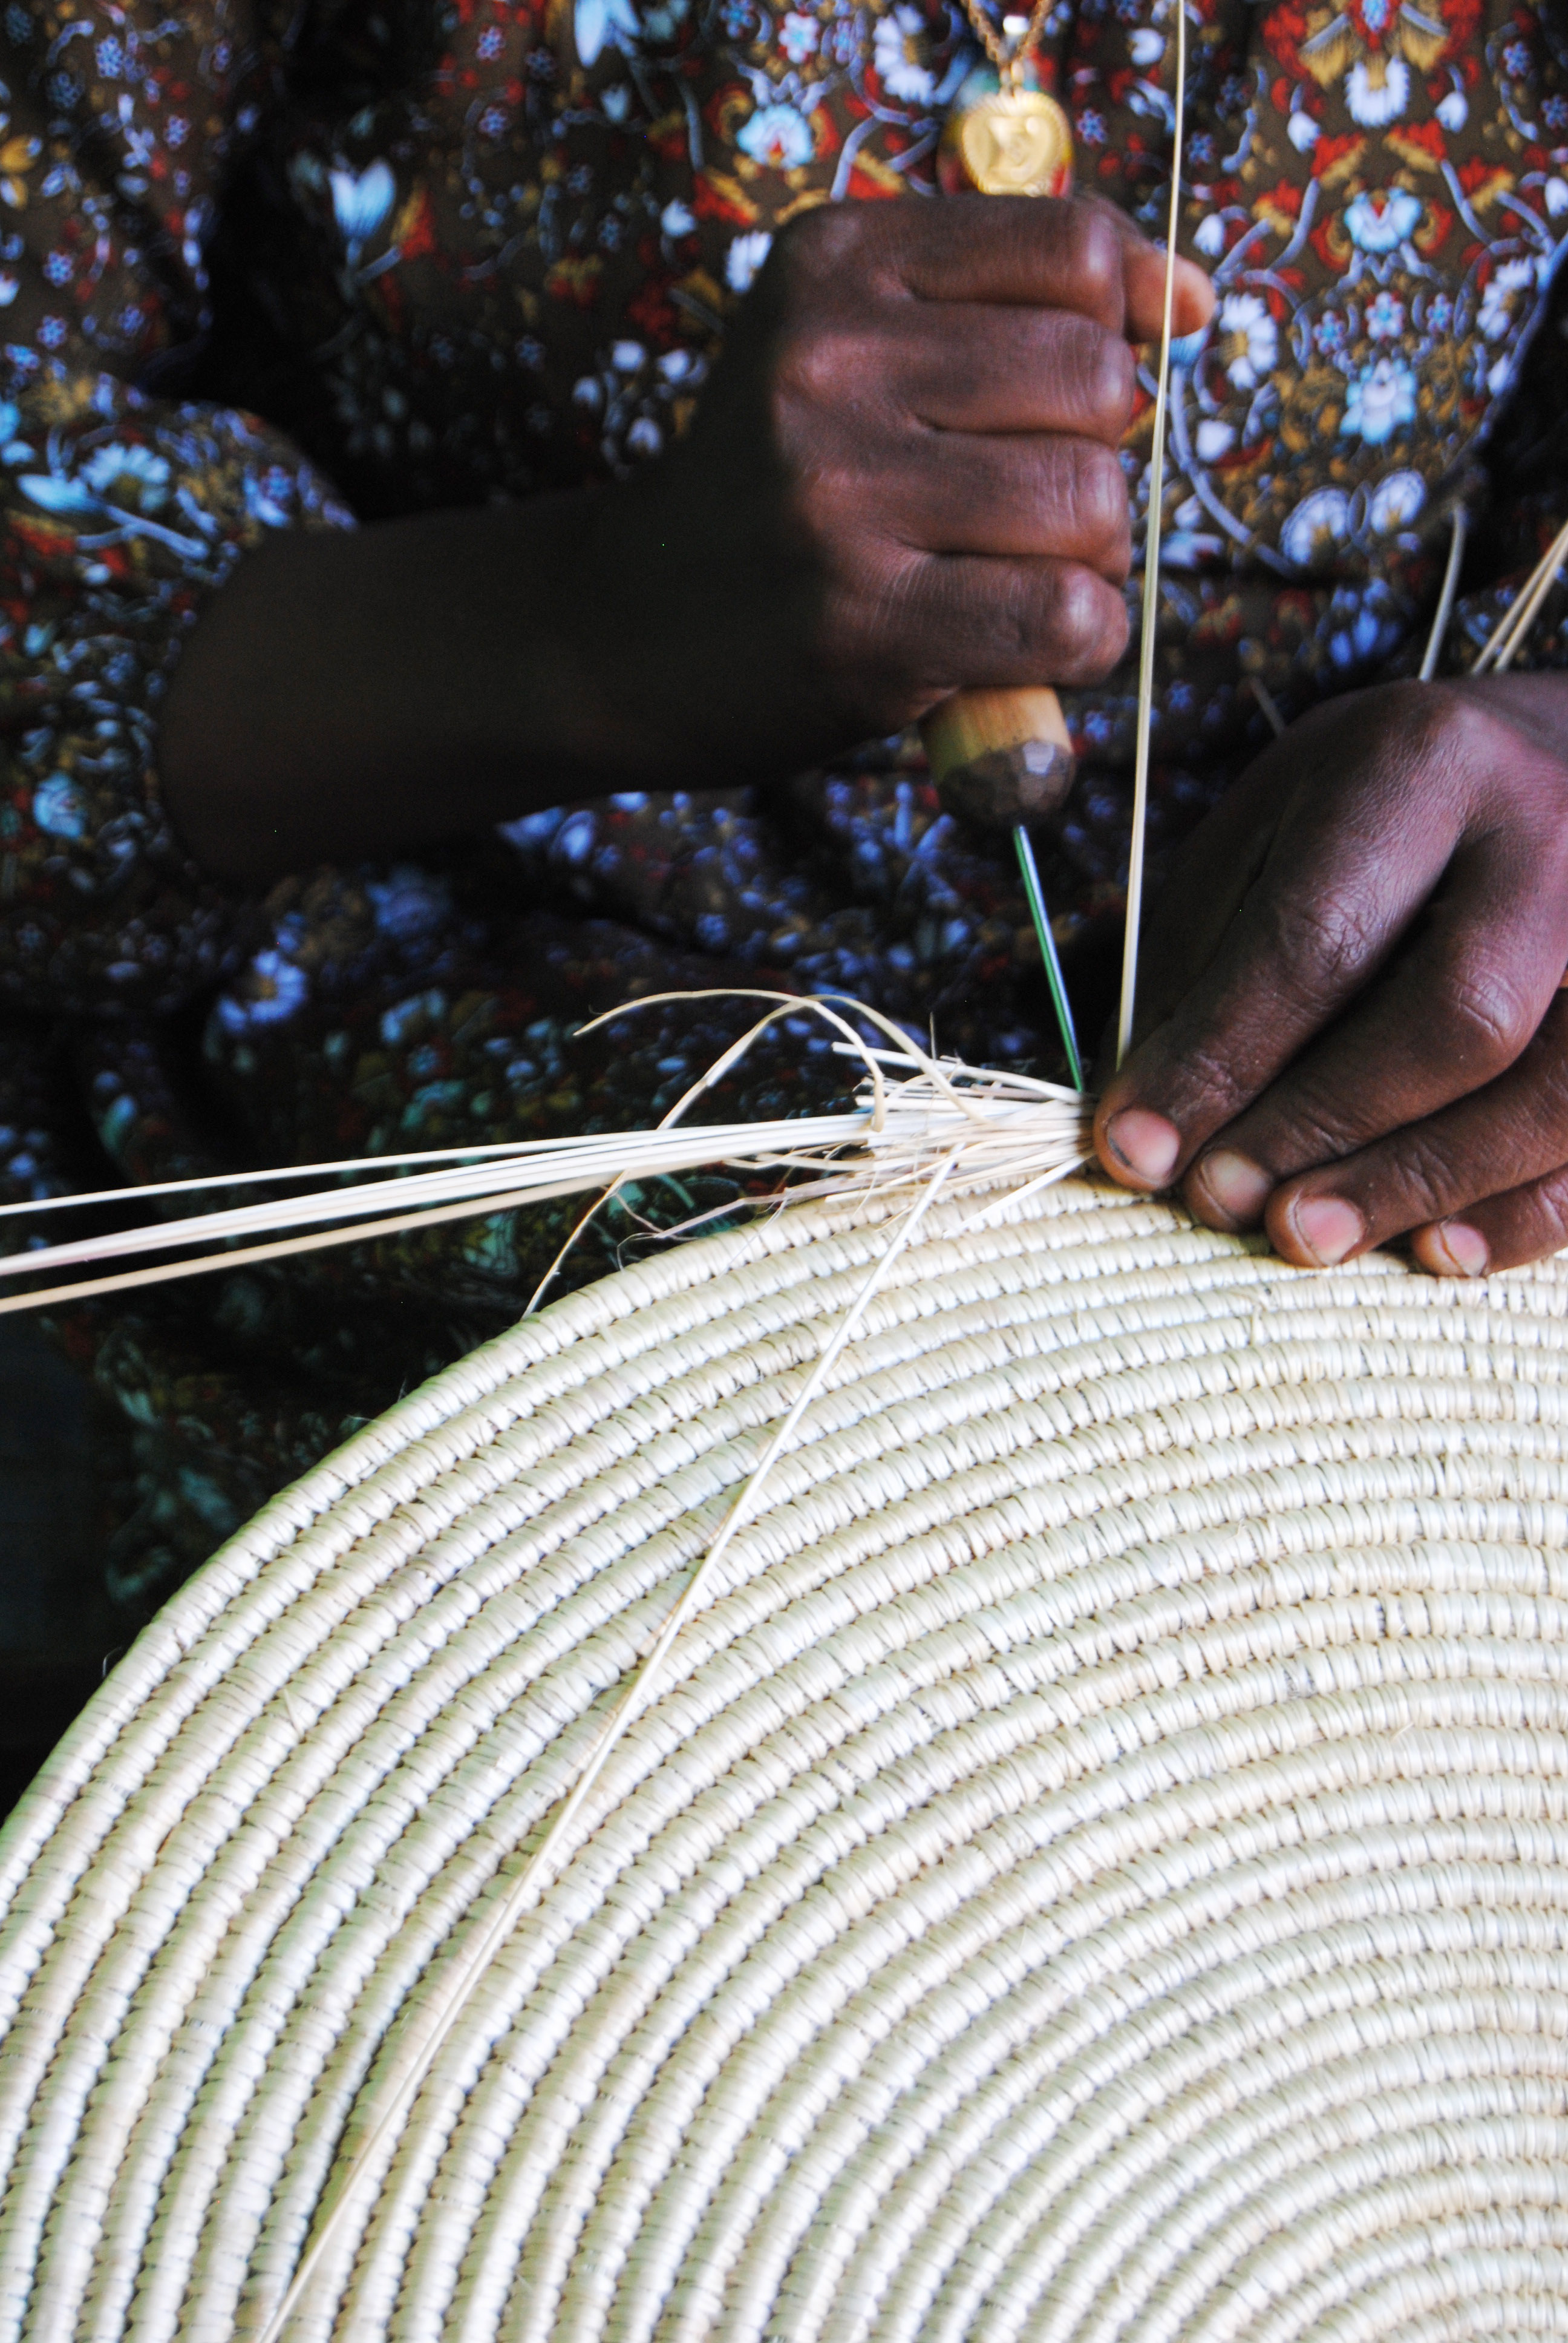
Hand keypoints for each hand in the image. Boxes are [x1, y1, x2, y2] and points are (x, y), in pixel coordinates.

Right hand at [162, 192, 1211, 882]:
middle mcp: (831, 362)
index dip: (1127, 318)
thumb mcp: (844, 345)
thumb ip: (1000, 302)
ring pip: (1093, 502)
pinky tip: (1019, 647)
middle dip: (1102, 454)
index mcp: (836, 265)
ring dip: (1092, 559)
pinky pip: (1066, 618)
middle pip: (1097, 378)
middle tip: (1032, 506)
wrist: (616, 629)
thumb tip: (1187, 297)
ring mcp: (843, 497)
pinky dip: (1079, 643)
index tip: (1104, 380)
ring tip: (1017, 577)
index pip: (1072, 246)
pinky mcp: (866, 625)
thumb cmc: (770, 490)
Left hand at [1091, 672, 1567, 1274]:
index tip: (1136, 1148)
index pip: (1318, 938)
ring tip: (1306, 1236)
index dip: (1222, 1060)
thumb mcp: (1276, 822)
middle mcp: (1552, 833)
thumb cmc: (1388, 805)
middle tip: (1221, 1200)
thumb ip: (1211, 954)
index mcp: (1428, 765)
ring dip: (1417, 1185)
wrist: (1565, 753)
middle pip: (1452, 1014)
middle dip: (1321, 1126)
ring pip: (1551, 1092)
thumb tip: (1155, 1116)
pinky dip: (1523, 1211)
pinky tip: (1437, 1250)